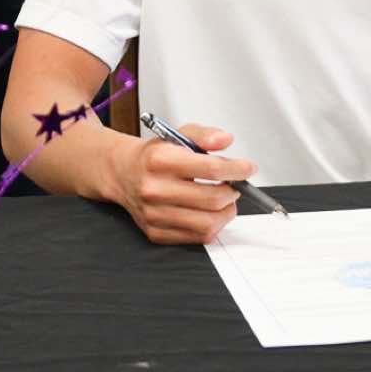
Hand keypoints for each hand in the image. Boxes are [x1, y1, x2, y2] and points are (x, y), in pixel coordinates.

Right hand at [109, 121, 253, 244]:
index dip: (237, 169)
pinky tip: (211, 212)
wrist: (122, 173)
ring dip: (226, 211)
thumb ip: (204, 134)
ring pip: (207, 223)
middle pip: (212, 198)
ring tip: (225, 199)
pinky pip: (197, 237)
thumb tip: (225, 140)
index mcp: (161, 160)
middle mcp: (155, 189)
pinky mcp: (156, 233)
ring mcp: (154, 214)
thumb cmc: (154, 155)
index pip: (211, 168)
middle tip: (236, 184)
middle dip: (234, 191)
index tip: (248, 168)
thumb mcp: (177, 134)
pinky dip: (212, 225)